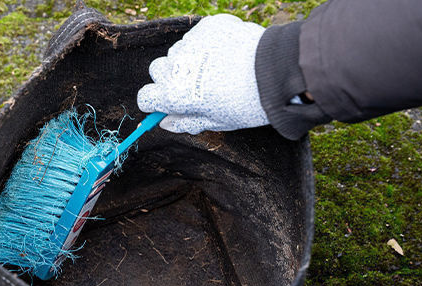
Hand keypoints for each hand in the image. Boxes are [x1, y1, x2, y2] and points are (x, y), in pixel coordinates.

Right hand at [137, 14, 268, 133]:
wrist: (276, 73)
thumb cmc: (247, 104)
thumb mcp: (215, 121)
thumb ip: (186, 122)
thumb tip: (166, 122)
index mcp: (174, 94)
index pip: (145, 97)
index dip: (155, 102)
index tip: (165, 104)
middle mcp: (176, 67)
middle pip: (157, 71)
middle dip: (168, 79)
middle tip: (193, 87)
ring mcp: (190, 43)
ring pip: (178, 52)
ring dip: (188, 61)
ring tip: (215, 69)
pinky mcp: (207, 27)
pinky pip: (197, 36)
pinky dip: (206, 45)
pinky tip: (226, 54)